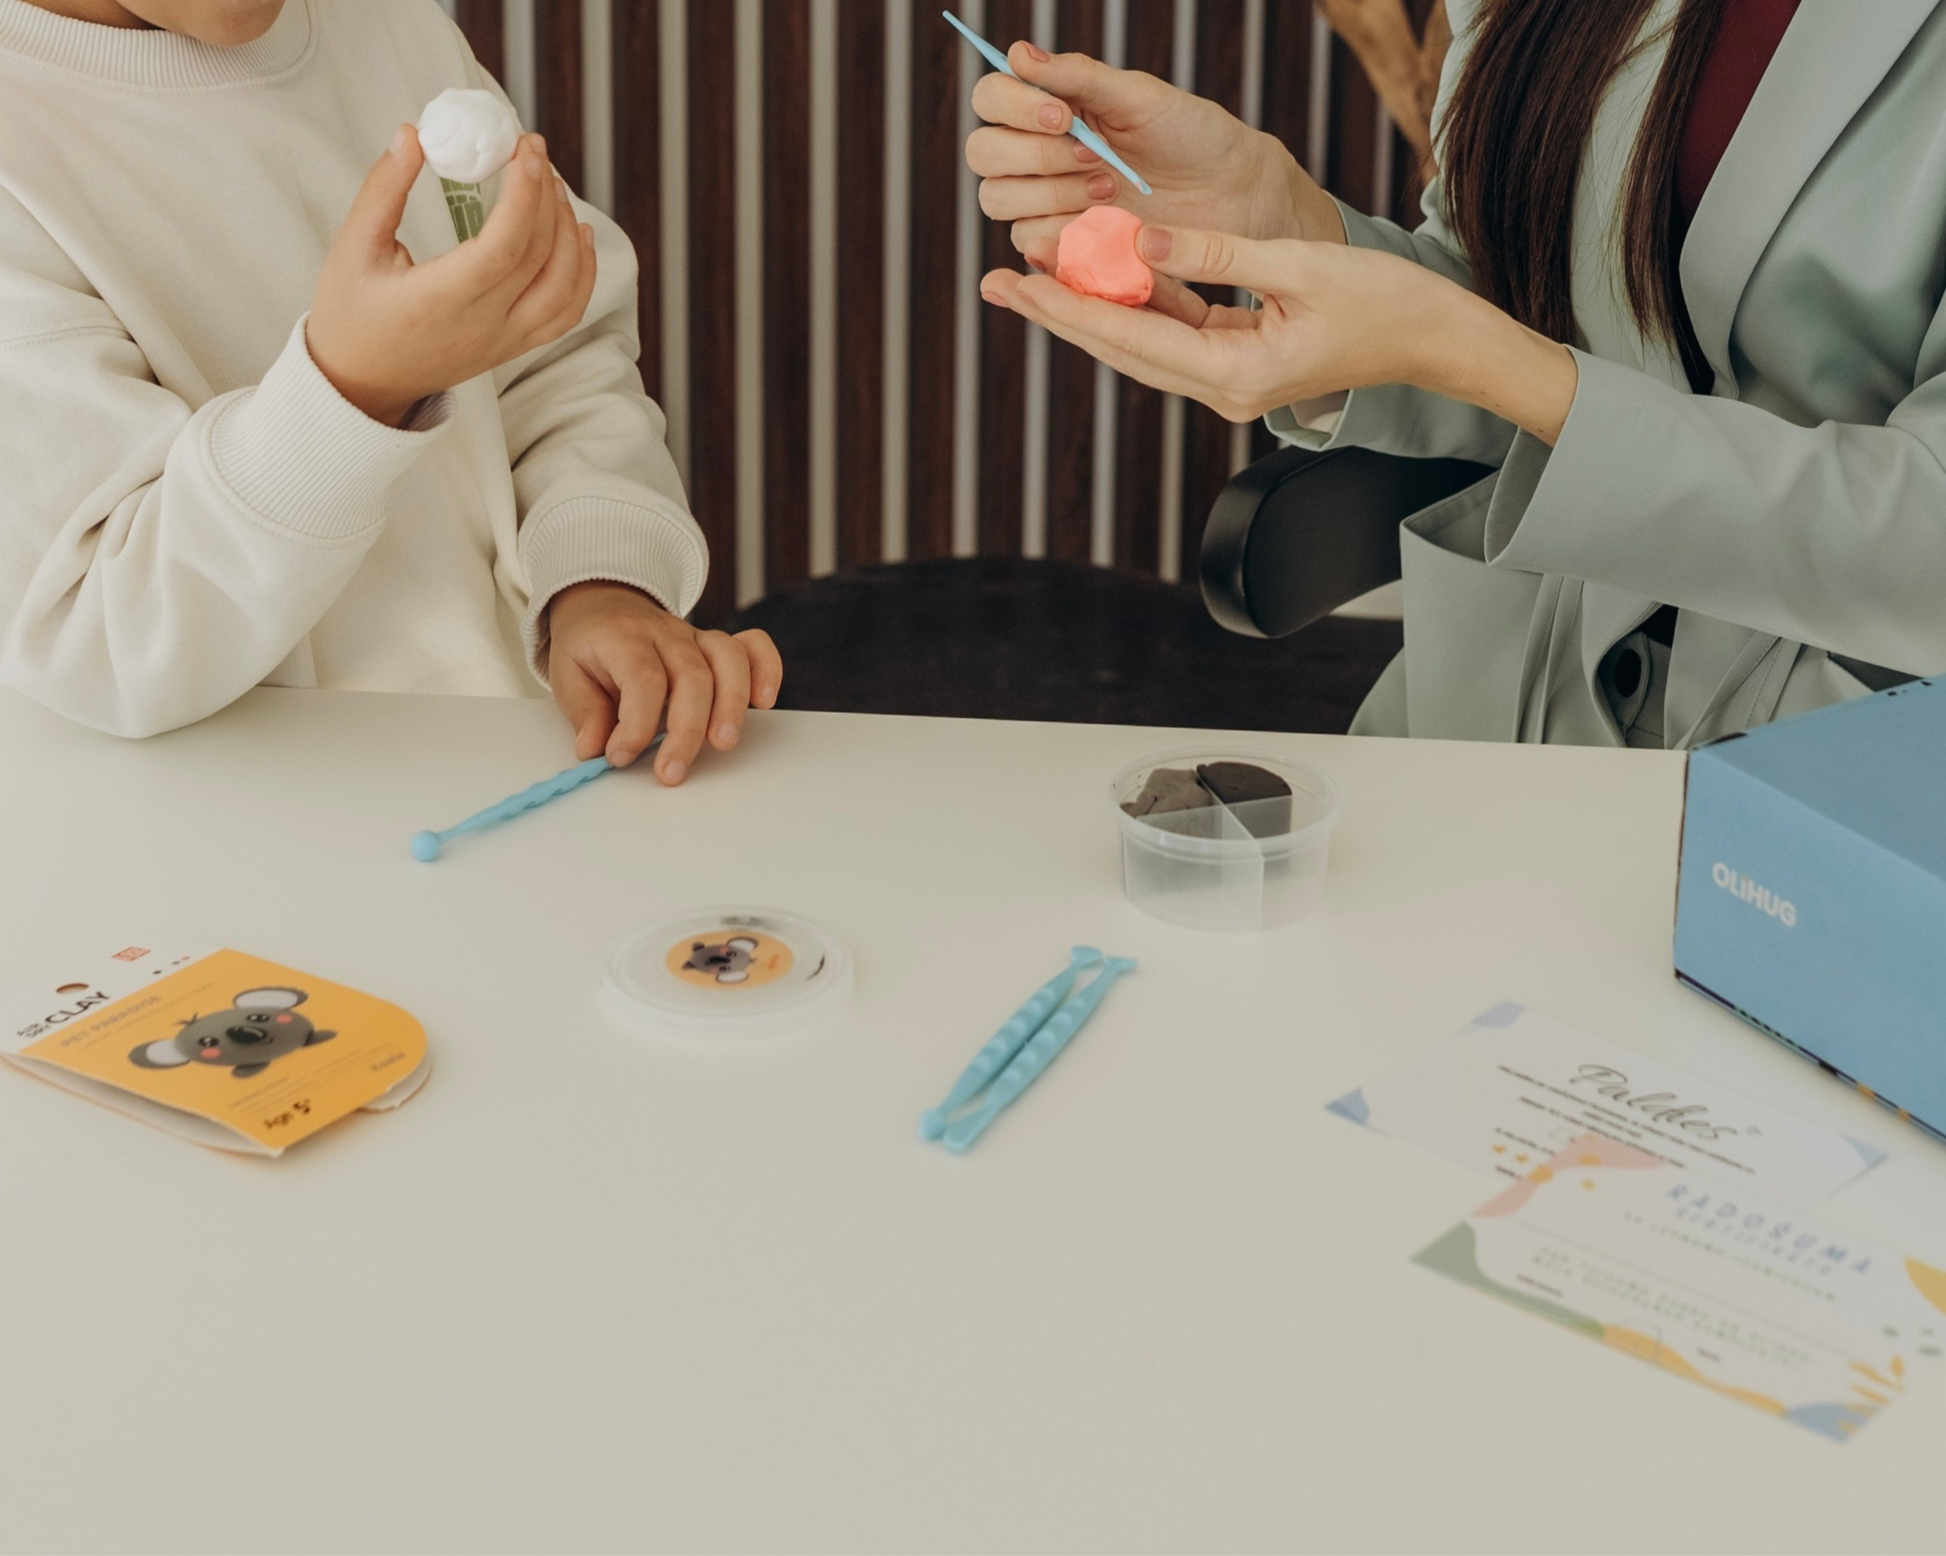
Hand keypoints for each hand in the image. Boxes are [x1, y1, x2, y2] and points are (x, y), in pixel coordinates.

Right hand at [307, 126, 597, 426]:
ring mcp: (504, 341)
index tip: (526, 150)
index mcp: (439, 301)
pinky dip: (582, 274)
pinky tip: (578, 235)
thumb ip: (384, 189)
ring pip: (563, 288)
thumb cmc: (351, 313)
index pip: (502, 247)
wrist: (361, 381)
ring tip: (552, 187)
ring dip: (568, 232)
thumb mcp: (353, 247)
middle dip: (545, 196)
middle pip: (538, 257)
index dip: (524, 195)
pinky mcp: (513, 347)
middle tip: (534, 151)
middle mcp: (481, 326)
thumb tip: (411, 135)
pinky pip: (565, 314)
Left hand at [545, 582, 782, 785]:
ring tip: (723, 744)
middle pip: (692, 676)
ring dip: (732, 704)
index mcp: (623, 638)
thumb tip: (594, 750)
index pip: (643, 679)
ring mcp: (696, 637)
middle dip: (686, 730)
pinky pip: (753, 646)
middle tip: (672, 772)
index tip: (621, 757)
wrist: (604, 606)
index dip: (636, 724)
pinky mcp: (716, 646)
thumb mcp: (568, 675)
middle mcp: (666, 634)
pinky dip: (767, 670)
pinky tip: (764, 702)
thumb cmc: (590, 647)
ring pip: (728, 660)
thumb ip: (584, 712)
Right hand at [964, 42, 1339, 272]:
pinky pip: (1028, 242)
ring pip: (997, 198)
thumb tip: (1019, 53)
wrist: (1230, 193)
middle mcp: (1034, 152)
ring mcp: (1042, 201)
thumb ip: (1079, 76)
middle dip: (1033, 154)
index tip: (1064, 115)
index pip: (990, 98)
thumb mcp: (1139, 97)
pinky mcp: (1060, 244)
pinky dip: (1061, 231)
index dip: (1013, 106)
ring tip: (1109, 188)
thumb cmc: (1189, 134)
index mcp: (1048, 106)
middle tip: (1095, 156)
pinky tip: (1105, 221)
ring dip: (1050, 192)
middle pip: (982, 153)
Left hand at [980, 224, 1578, 443]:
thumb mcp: (1298, 265)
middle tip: (997, 281)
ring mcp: (1230, 381)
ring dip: (1088, 310)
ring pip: (1141, 342)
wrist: (1437, 339)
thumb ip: (1213, 255)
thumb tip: (1137, 243)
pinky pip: (1173, 333)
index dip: (1068, 308)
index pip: (1131, 338)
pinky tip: (1097, 276)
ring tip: (1030, 278)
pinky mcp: (1239, 363)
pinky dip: (1134, 305)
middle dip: (1057, 313)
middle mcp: (1224, 390)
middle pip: (1121, 349)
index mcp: (1236, 374)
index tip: (1016, 281)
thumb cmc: (1386, 304)